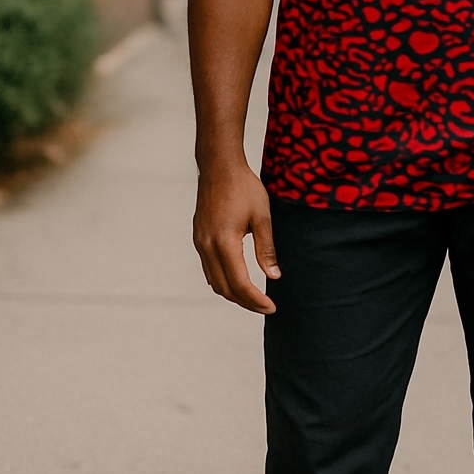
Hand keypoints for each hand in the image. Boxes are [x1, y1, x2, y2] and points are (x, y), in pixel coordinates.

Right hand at [192, 163, 280, 313]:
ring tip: (254, 297)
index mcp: (224, 242)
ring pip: (214, 281)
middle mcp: (207, 246)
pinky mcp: (199, 238)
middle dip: (245, 302)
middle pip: (225, 288)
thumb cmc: (243, 187)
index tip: (271, 307)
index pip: (240, 283)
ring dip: (233, 294)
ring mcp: (200, 243)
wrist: (219, 167)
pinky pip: (208, 269)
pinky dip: (223, 281)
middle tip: (266, 306)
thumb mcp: (262, 217)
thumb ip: (266, 249)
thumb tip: (274, 276)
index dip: (256, 300)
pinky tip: (237, 280)